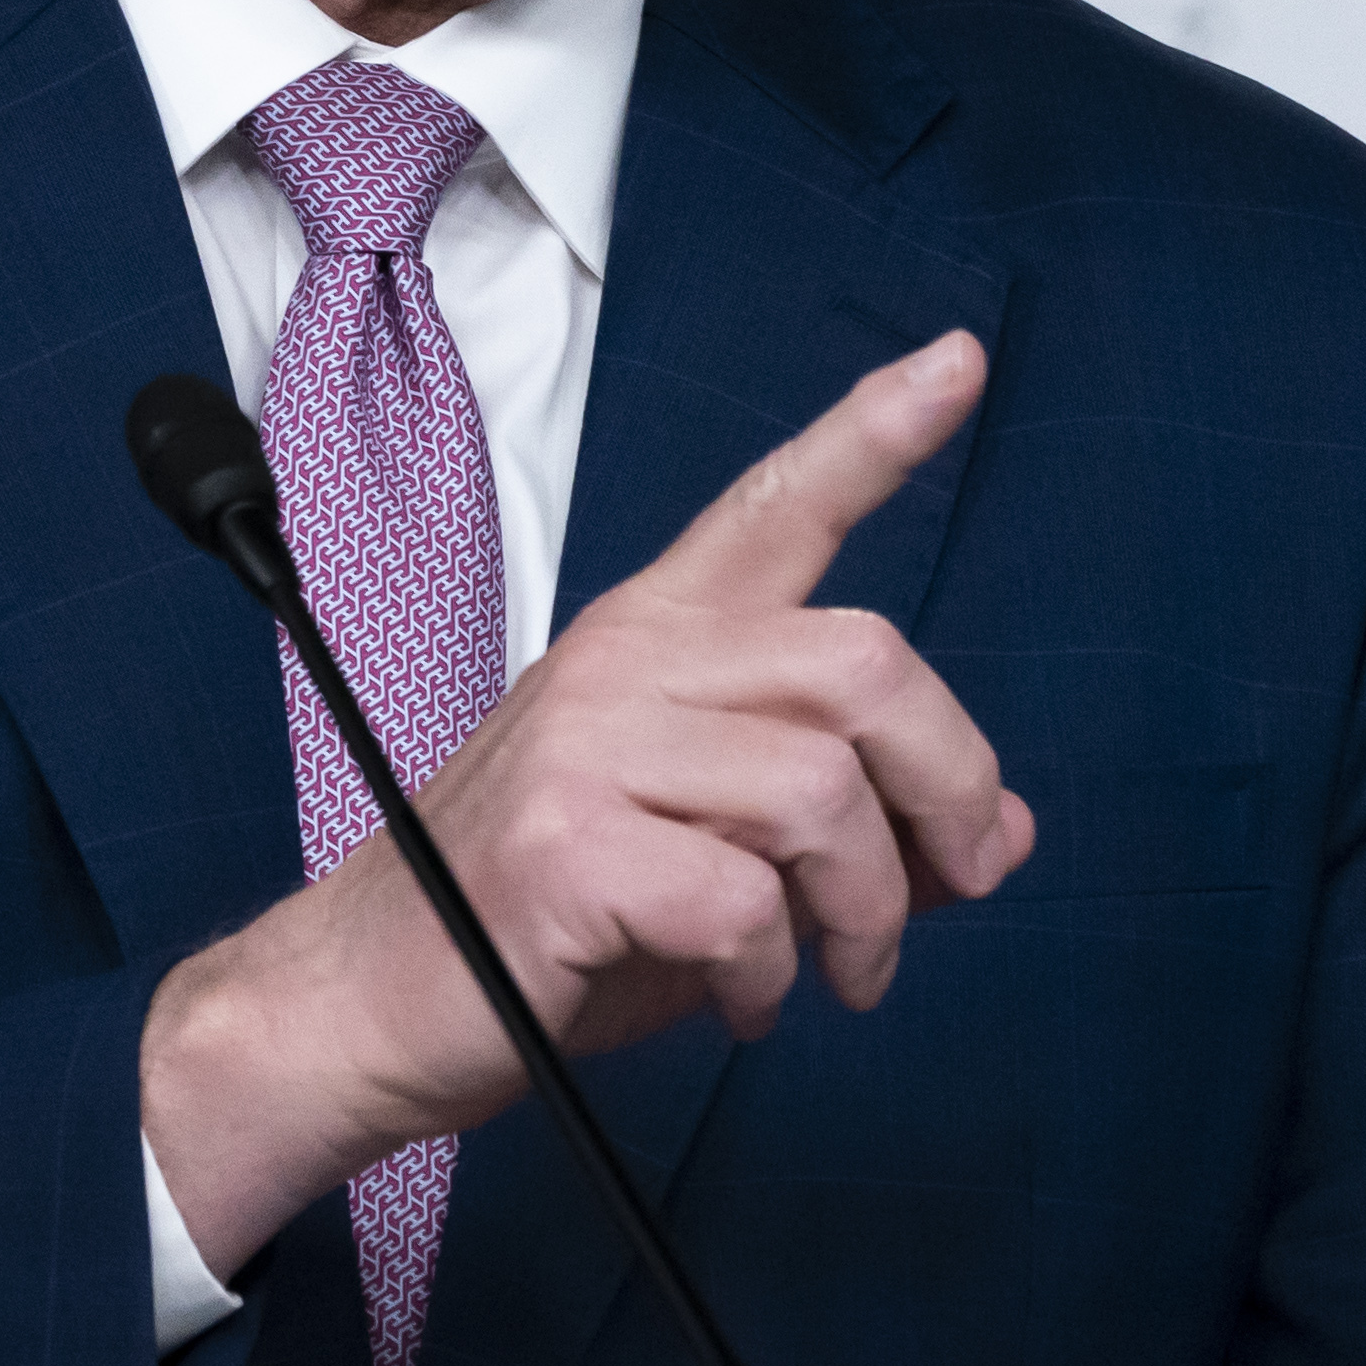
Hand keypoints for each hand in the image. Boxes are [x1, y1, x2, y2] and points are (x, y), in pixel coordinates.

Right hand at [141, 331, 1033, 1271]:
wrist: (365, 1004)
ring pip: (822, 792)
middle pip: (865, 665)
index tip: (960, 360)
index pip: (779, 504)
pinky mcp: (566, 846)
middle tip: (950, 882)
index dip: (878, 432)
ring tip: (836, 971)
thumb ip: (854, 828)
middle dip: (949, 788)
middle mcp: (625, 661)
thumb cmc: (540, 924)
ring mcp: (588, 745)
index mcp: (656, 636)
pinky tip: (742, 999)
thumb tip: (1000, 835)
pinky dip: (773, 975)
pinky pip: (746, 901)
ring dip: (866, 912)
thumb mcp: (718, 859)